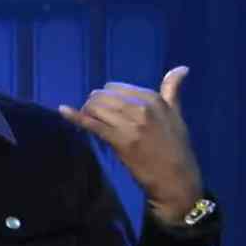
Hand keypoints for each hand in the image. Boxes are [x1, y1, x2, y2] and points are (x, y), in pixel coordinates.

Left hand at [58, 66, 202, 225]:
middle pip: (103, 96)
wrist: (176, 179)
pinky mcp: (120, 140)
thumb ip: (172, 89)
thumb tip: (182, 67)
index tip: (104, 107)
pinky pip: (93, 124)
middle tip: (93, 115)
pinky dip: (75, 116)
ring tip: (88, 120)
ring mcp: (130, 124)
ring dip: (87, 111)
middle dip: (94, 103)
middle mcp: (141, 107)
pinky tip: (63, 111)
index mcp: (153, 98)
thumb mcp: (176, 114)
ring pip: (96, 107)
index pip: (116, 87)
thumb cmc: (176, 147)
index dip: (106, 96)